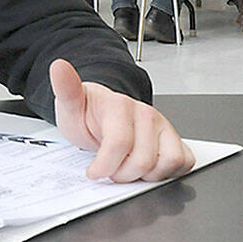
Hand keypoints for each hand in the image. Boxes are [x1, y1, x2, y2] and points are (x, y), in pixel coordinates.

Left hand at [49, 59, 194, 181]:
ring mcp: (163, 126)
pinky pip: (183, 162)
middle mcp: (146, 114)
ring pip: (167, 163)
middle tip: (111, 170)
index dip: (105, 165)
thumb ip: (66, 88)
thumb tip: (59, 67)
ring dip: (145, 175)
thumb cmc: (87, 113)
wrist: (101, 113)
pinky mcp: (174, 139)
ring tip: (128, 167)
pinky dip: (166, 172)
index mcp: (120, 105)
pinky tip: (146, 168)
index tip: (93, 172)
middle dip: (123, 174)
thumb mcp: (70, 105)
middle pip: (143, 160)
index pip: (119, 143)